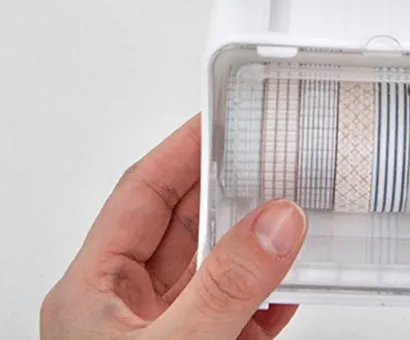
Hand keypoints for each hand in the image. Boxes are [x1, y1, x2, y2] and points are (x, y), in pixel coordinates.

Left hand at [40, 116, 306, 339]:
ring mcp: (164, 332)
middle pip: (183, 222)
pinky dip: (267, 296)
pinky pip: (236, 311)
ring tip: (290, 213)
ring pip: (214, 266)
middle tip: (270, 153)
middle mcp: (126, 306)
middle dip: (228, 188)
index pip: (142, 193)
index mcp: (95, 291)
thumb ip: (224, 286)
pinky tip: (290, 285)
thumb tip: (278, 221)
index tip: (223, 116)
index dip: (183, 148)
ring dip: (255, 245)